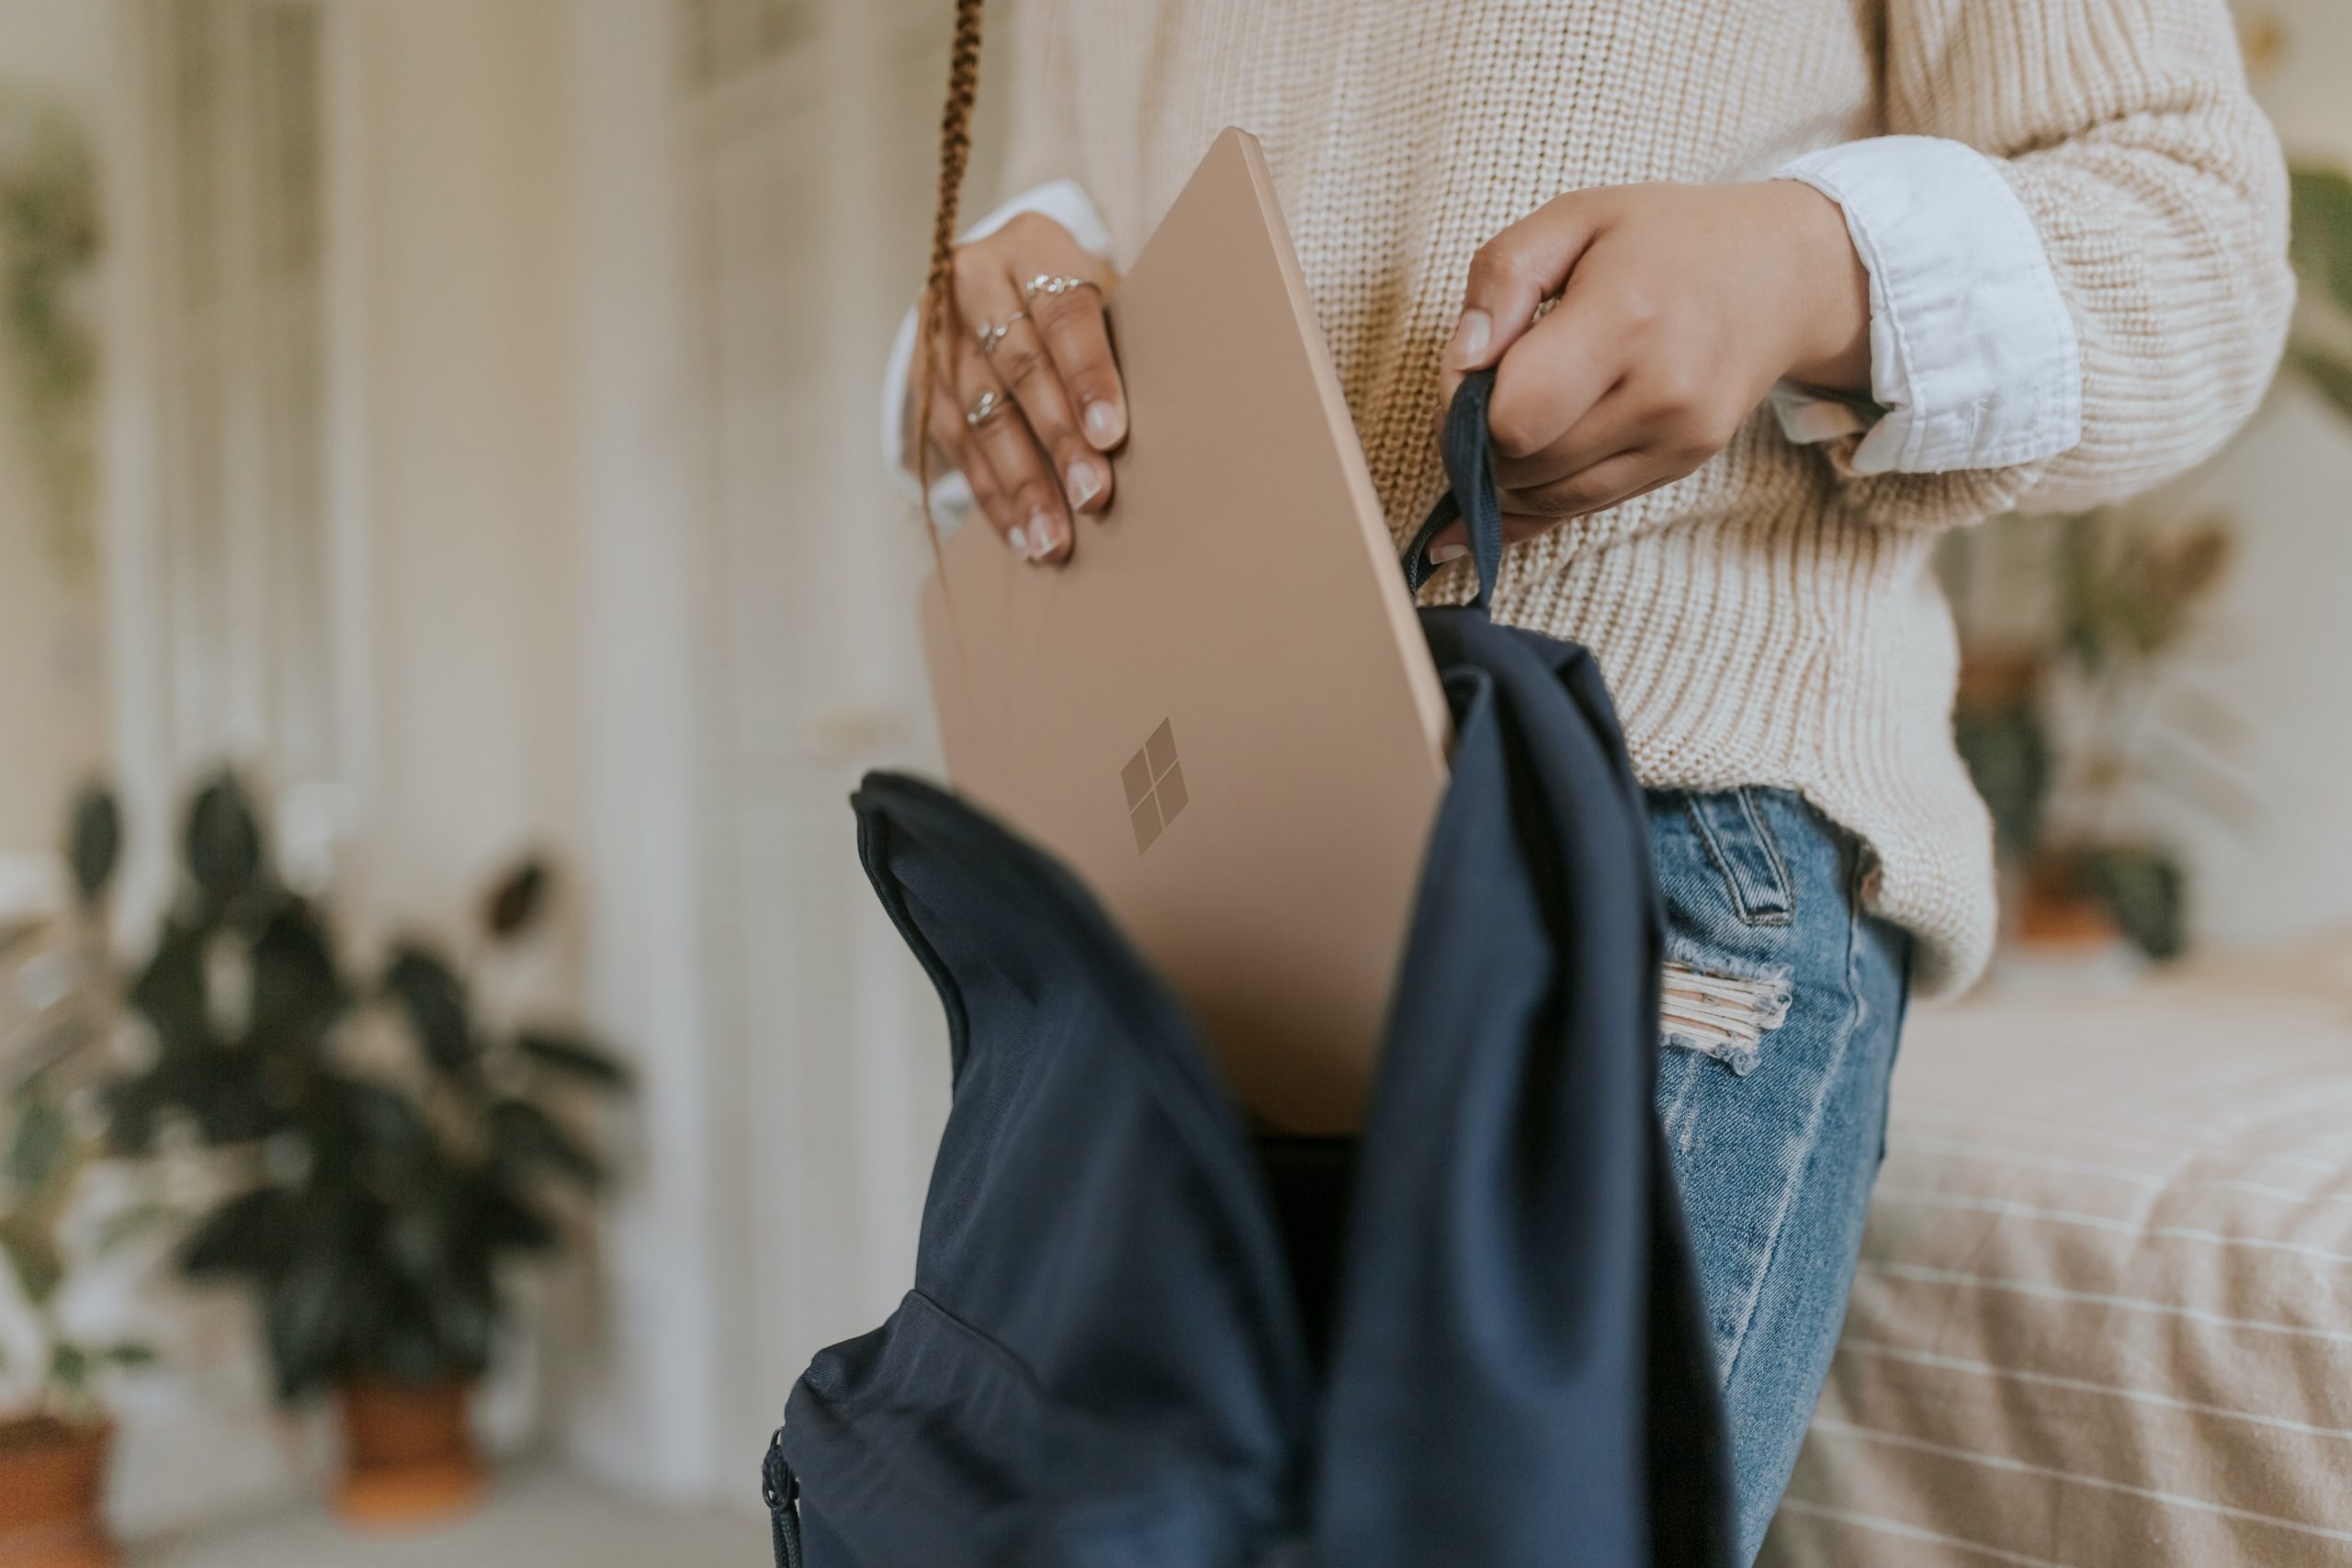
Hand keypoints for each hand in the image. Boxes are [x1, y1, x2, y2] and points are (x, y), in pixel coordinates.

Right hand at [908, 213, 1127, 564]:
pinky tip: (1021, 535)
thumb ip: (1120, 338)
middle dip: (1058, 440)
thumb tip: (1164, 423)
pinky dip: (992, 496)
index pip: (1063, 311)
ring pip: (983, 416)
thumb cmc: (1072, 298)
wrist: (994, 283)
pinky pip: (958, 448)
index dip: (1088, 374)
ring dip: (1022, 485)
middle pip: (1021, 369)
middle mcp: (973, 281)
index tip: (1111, 433)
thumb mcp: (1098, 290)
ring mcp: (939, 332)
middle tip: (1091, 496)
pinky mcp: (921, 379)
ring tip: (1054, 539)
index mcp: (1030, 245)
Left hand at [1427, 181, 1868, 555]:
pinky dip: (1540, 496)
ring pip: (1550, 500)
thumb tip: (1463, 362)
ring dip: (1505, 477)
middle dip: (1478, 443)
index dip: (1465, 408)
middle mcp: (1660, 392)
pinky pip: (1586, 507)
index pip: (1515, 416)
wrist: (1780, 273)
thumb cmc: (1665, 238)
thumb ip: (1502, 278)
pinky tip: (1514, 477)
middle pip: (1525, 466)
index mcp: (1625, 318)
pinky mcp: (1685, 463)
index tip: (1467, 374)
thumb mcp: (1574, 218)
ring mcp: (1679, 437)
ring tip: (1503, 425)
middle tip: (1476, 402)